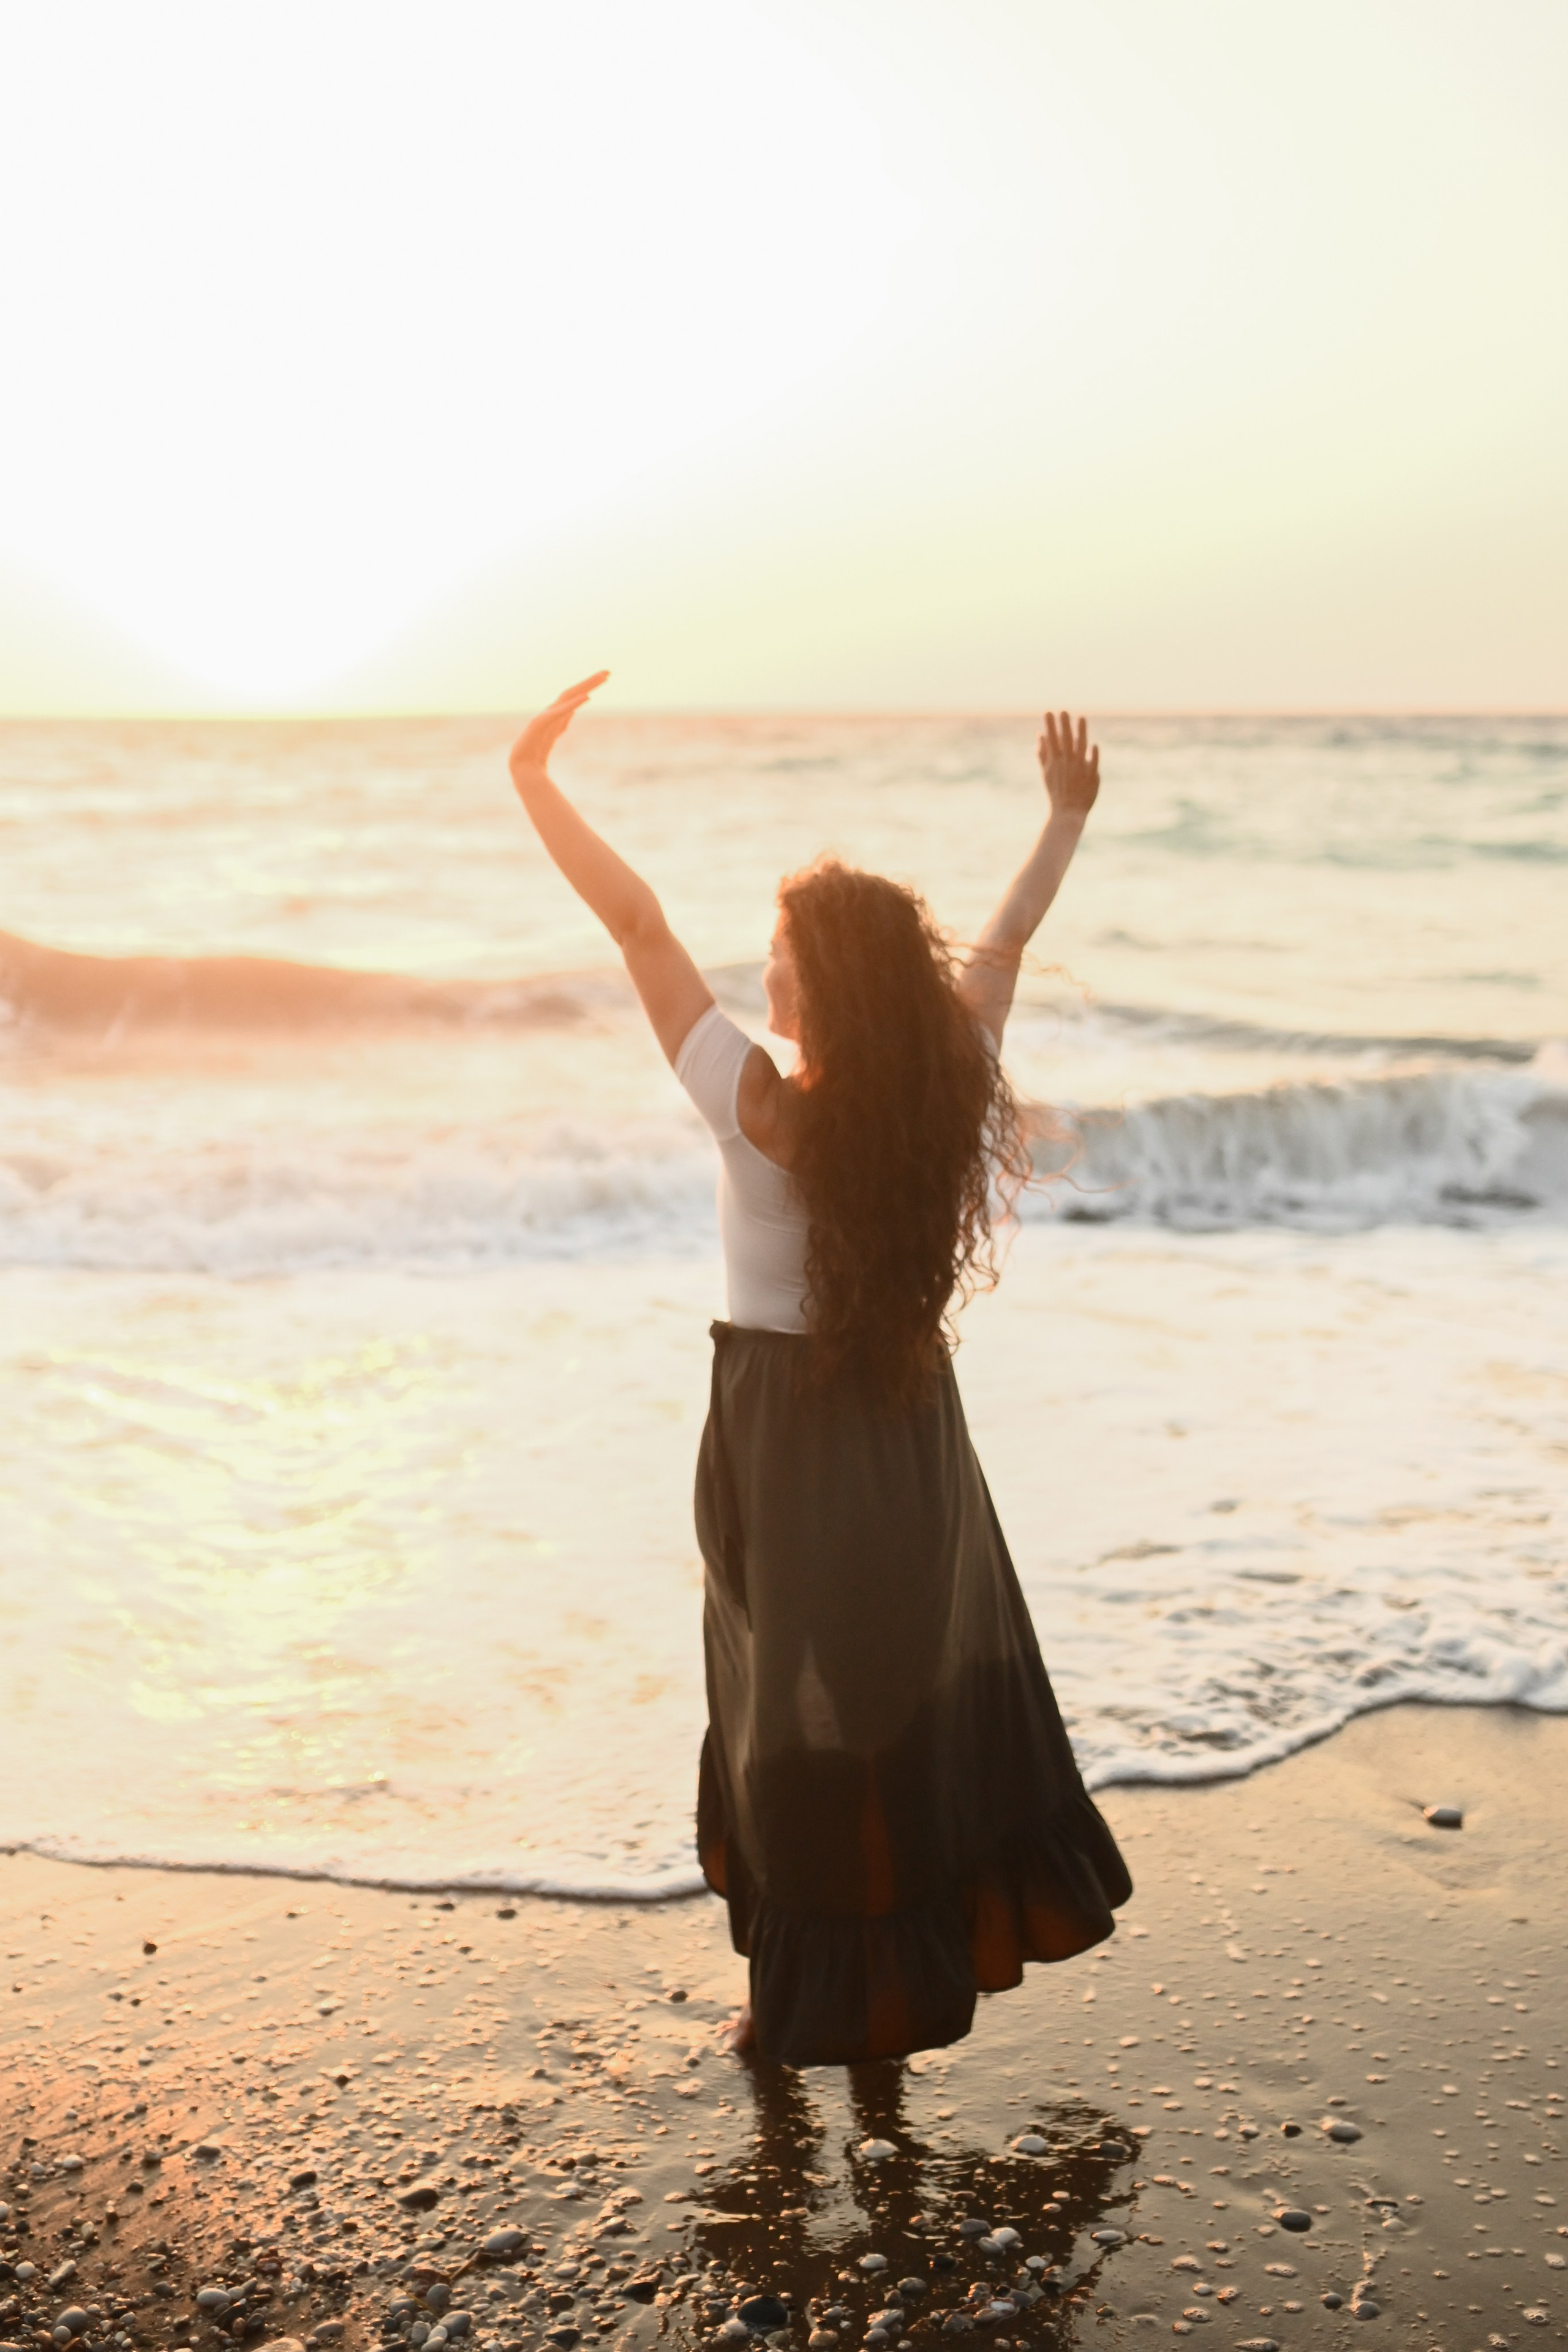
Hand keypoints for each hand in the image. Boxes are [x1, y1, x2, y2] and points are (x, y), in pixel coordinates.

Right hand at [508, 671, 609, 786]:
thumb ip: (563, 722)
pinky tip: (586, 697)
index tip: (606, 677)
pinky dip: (572, 704)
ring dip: (584, 686)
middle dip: (590, 681)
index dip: (589, 685)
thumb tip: (572, 712)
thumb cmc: (535, 753)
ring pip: (568, 697)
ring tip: (600, 678)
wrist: (523, 768)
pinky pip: (559, 712)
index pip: (576, 695)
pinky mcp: (540, 724)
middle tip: (608, 672)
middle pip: (574, 692)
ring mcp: (545, 716)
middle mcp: (552, 711)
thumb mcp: (554, 734)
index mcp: (557, 714)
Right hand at [1037, 709, 1099, 819]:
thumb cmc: (1056, 792)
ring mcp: (1080, 769)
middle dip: (1063, 725)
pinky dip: (1093, 755)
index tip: (1048, 712)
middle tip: (1062, 711)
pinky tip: (1093, 745)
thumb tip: (1039, 735)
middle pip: (1066, 741)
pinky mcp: (1091, 776)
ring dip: (1081, 732)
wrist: (1067, 813)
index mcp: (1055, 762)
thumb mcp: (1046, 773)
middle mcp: (1067, 764)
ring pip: (1080, 748)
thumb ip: (1042, 753)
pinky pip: (1093, 763)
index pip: (1052, 740)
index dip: (1050, 726)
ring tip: (1081, 718)